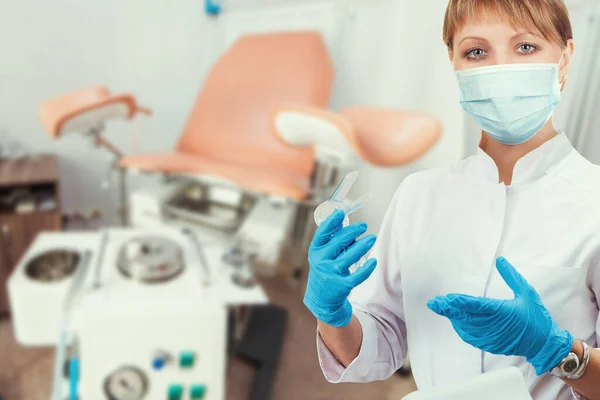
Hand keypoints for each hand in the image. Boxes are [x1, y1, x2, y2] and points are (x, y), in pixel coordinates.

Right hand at [303, 209, 376, 326]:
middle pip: (338, 242)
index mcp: (315, 251)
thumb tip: (343, 220)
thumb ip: (331, 240)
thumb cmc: (324, 270)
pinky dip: (367, 268)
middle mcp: (321, 261)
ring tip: (372, 238)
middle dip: (352, 232)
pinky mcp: (342, 285)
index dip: (332, 221)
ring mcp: (331, 273)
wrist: (321, 298)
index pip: (322, 233)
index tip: (341, 211)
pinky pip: (358, 275)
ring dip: (362, 246)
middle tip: (363, 226)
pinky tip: (373, 261)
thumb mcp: (322, 255)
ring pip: (350, 257)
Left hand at [427, 256, 572, 374]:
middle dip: (449, 310)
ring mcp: (491, 337)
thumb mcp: (527, 293)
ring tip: (443, 308)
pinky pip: (471, 337)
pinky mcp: (490, 345)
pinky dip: (461, 328)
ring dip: (453, 318)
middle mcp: (494, 325)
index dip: (459, 302)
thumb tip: (500, 260)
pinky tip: (456, 321)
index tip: (446, 298)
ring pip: (466, 327)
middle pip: (466, 317)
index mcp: (502, 311)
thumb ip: (512, 276)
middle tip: (435, 303)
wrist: (544, 344)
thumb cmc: (537, 317)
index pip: (475, 305)